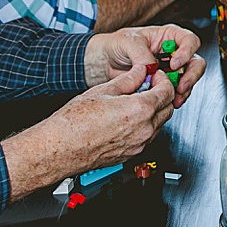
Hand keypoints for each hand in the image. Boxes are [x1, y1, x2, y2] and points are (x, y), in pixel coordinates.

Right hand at [1, 63, 174, 200]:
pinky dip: (146, 125)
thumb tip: (141, 71)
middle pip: (168, 109)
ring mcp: (138, 145)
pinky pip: (148, 137)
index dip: (163, 80)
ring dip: (155, 111)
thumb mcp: (103, 90)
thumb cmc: (73, 123)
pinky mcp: (131, 154)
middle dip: (162, 95)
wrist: (58, 149)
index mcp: (140, 110)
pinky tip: (129, 117)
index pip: (167, 92)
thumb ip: (128, 79)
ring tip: (136, 101)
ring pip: (159, 124)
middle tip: (149, 86)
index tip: (155, 75)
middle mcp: (144, 130)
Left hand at [84, 25, 205, 107]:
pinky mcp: (164, 84)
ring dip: (184, 90)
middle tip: (180, 86)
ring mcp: (170, 70)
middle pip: (195, 62)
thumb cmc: (116, 45)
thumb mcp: (128, 42)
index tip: (174, 64)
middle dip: (191, 76)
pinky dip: (174, 98)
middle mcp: (173, 53)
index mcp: (169, 36)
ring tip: (173, 97)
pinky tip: (167, 101)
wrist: (102, 63)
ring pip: (188, 79)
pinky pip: (176, 92)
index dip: (186, 52)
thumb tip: (153, 67)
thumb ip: (143, 54)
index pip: (189, 40)